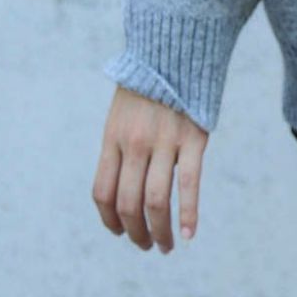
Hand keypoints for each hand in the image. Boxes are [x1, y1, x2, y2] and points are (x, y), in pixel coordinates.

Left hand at [92, 86, 207, 251]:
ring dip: (159, 231)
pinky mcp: (193, 138)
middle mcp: (134, 143)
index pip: (103, 193)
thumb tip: (123, 188)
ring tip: (166, 246)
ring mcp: (164, 141)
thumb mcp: (123, 114)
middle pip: (128, 203)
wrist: (177, 50)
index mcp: (112, 138)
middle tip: (147, 246)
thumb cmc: (151, 86)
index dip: (109, 221)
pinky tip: (190, 232)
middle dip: (136, 233)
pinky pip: (189, 183)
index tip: (121, 232)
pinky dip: (189, 213)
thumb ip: (121, 147)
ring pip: (156, 200)